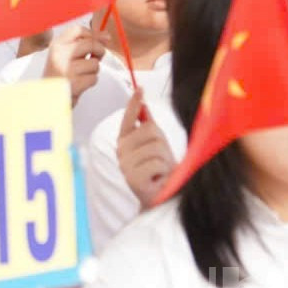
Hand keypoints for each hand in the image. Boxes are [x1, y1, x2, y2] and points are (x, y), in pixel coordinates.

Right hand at [44, 25, 106, 104]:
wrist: (47, 97)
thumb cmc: (59, 75)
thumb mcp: (65, 55)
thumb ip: (84, 43)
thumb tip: (106, 36)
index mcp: (56, 45)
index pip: (78, 30)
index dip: (93, 35)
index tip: (100, 41)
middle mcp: (60, 54)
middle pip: (91, 44)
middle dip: (99, 52)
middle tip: (95, 58)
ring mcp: (66, 68)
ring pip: (95, 63)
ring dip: (93, 71)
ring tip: (81, 75)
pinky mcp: (73, 82)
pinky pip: (94, 78)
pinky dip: (90, 82)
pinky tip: (80, 84)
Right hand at [118, 90, 173, 209]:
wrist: (161, 198)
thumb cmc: (160, 172)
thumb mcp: (156, 147)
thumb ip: (149, 128)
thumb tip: (145, 108)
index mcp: (125, 141)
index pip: (129, 118)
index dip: (134, 103)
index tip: (140, 88)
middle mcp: (121, 150)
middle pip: (150, 130)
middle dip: (163, 143)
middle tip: (162, 160)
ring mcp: (125, 164)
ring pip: (156, 146)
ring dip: (166, 159)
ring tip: (161, 171)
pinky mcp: (132, 177)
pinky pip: (157, 162)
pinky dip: (164, 171)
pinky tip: (159, 179)